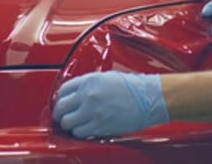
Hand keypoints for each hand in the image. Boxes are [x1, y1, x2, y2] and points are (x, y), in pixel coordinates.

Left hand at [52, 71, 168, 138]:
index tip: (64, 103)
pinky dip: (80, 133)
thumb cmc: (134, 87)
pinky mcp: (99, 126)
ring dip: (70, 125)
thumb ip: (90, 84)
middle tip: (66, 116)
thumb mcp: (108, 77)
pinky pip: (79, 133)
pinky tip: (86, 129)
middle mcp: (88, 95)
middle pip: (61, 108)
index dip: (61, 99)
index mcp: (90, 80)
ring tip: (77, 124)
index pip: (63, 90)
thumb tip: (76, 94)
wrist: (150, 98)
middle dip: (62, 113)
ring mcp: (93, 111)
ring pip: (67, 123)